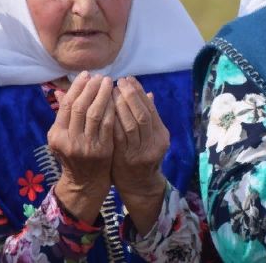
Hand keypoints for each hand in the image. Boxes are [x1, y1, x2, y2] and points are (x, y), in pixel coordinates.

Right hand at [49, 72, 115, 222]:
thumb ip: (63, 114)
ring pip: (94, 114)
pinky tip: (116, 98)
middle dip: (90, 88)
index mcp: (56, 135)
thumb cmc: (73, 154)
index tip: (86, 75)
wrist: (85, 181)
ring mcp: (86, 146)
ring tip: (108, 82)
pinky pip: (108, 124)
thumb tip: (59, 90)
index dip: (77, 87)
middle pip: (80, 107)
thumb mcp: (62, 136)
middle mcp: (69, 140)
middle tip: (99, 76)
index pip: (66, 105)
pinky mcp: (102, 150)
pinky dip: (112, 109)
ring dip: (102, 95)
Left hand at [111, 76, 168, 196]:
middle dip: (130, 96)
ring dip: (120, 106)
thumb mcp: (149, 137)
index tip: (129, 79)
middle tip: (119, 82)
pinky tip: (104, 111)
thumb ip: (148, 116)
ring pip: (131, 125)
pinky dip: (112, 122)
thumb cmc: (141, 156)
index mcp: (161, 134)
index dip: (139, 92)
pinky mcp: (127, 159)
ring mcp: (141, 152)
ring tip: (111, 92)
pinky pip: (118, 137)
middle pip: (142, 114)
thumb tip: (148, 92)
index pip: (151, 108)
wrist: (139, 185)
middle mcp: (155, 143)